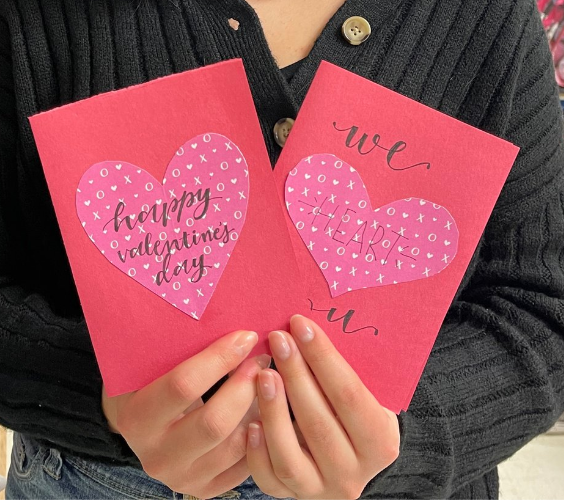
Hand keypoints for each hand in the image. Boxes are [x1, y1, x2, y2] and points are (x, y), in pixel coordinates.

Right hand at [102, 329, 270, 497]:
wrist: (142, 425)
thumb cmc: (151, 381)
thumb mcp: (151, 362)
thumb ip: (179, 345)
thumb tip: (226, 313)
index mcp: (137, 418)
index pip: (183, 385)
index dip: (220, 358)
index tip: (247, 336)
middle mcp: (157, 456)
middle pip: (216, 422)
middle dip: (247, 385)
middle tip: (264, 360)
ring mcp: (183, 478)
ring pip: (237, 444)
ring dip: (260, 408)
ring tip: (268, 381)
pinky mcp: (206, 488)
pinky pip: (247, 463)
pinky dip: (262, 431)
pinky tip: (266, 407)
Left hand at [247, 315, 399, 499]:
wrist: (353, 459)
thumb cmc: (355, 416)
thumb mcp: (363, 397)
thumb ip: (340, 375)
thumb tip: (305, 331)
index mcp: (380, 442)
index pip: (349, 393)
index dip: (323, 357)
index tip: (300, 325)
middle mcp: (354, 474)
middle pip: (318, 421)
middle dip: (295, 373)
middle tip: (277, 339)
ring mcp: (323, 489)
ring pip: (290, 456)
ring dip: (273, 410)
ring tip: (262, 373)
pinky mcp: (295, 497)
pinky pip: (271, 479)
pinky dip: (258, 451)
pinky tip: (251, 422)